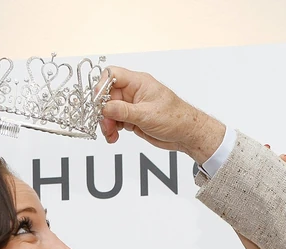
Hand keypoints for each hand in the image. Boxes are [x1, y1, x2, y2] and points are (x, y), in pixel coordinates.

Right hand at [100, 66, 224, 164]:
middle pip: (107, 96)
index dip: (101, 86)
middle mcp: (134, 91)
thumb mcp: (146, 115)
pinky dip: (112, 129)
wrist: (187, 134)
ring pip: (110, 110)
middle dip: (103, 111)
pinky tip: (114, 136)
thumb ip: (123, 111)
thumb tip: (104, 107)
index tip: (97, 102)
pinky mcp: (132, 118)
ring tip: (111, 134)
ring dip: (107, 123)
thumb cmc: (176, 118)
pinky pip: (116, 120)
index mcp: (138, 82)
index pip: (112, 75)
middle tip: (106, 124)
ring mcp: (132, 105)